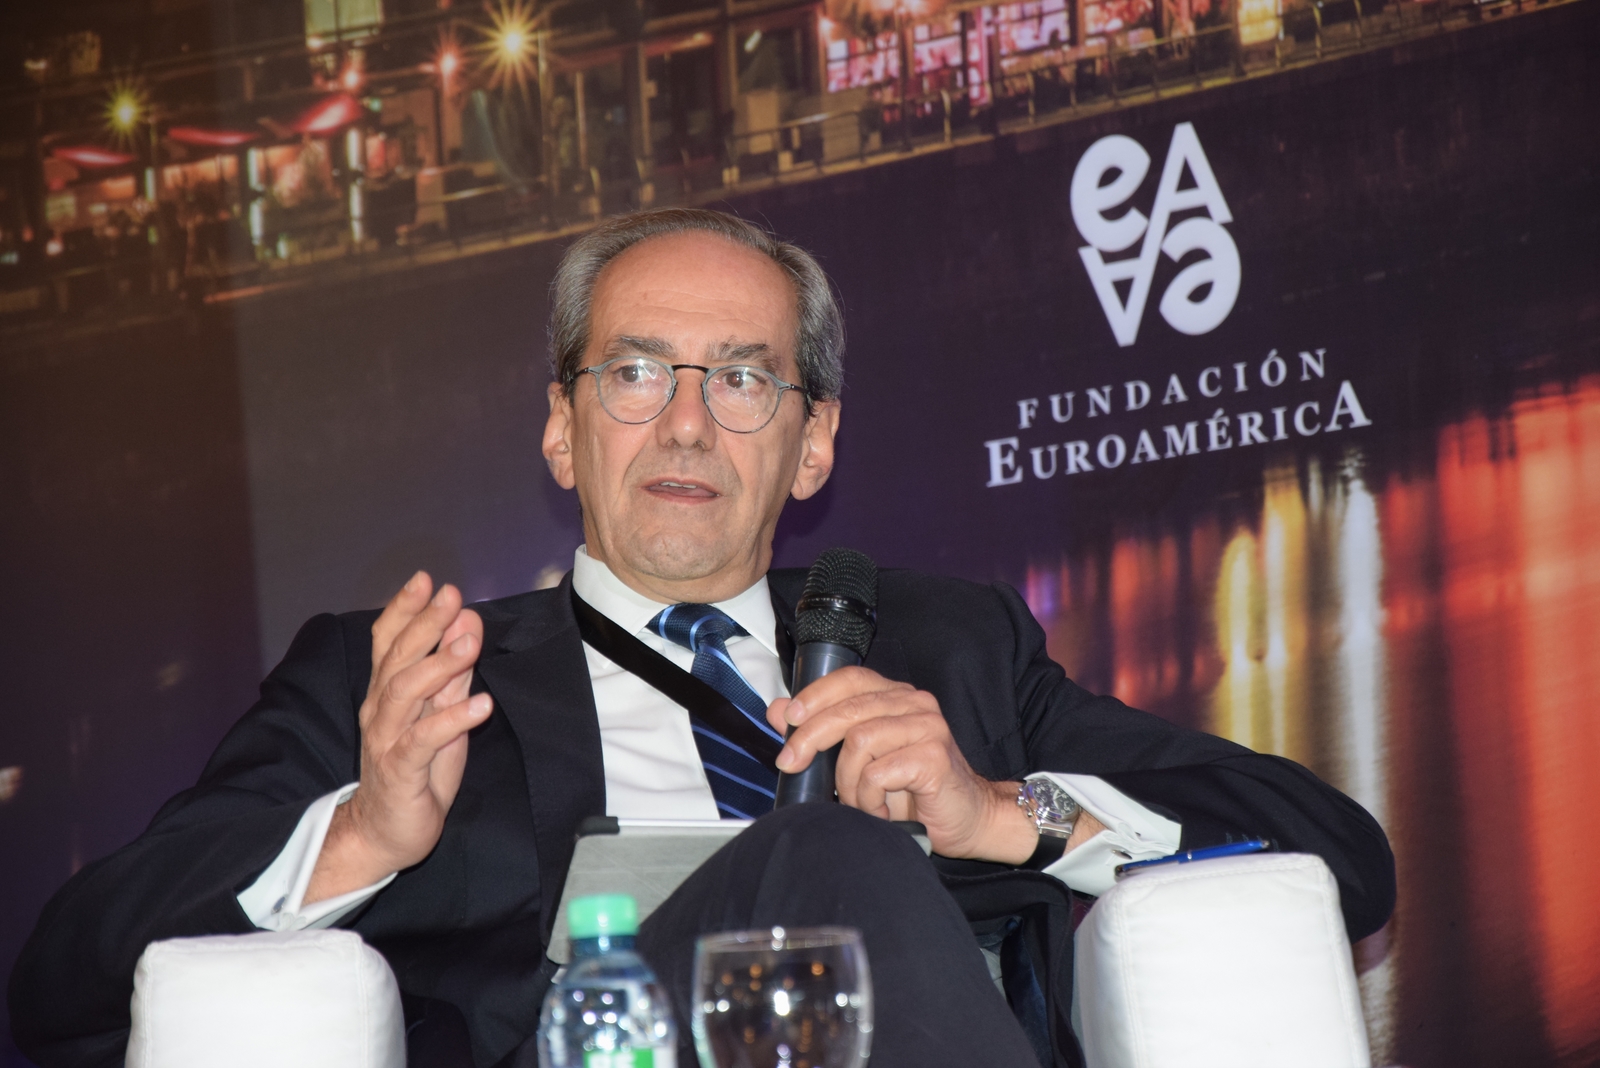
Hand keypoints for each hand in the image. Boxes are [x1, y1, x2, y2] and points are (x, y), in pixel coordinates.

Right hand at [305, 572, 492, 903]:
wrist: (385, 833)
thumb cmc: (416, 770)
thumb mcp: (442, 715)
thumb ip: (453, 672)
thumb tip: (467, 623)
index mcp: (386, 693)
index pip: (387, 642)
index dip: (404, 609)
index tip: (426, 580)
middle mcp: (380, 710)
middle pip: (397, 658)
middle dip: (425, 624)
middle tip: (452, 596)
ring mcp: (387, 739)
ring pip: (405, 692)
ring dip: (439, 665)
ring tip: (470, 644)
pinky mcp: (401, 770)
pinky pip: (423, 740)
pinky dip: (452, 719)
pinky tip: (481, 704)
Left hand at [766, 667, 1045, 862]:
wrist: (967, 820)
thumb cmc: (913, 791)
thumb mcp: (859, 759)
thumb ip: (822, 731)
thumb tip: (778, 711)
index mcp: (895, 696)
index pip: (848, 678)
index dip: (813, 695)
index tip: (787, 721)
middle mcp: (915, 703)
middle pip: (847, 709)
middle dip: (809, 738)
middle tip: (791, 765)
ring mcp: (929, 727)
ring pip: (859, 741)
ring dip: (847, 781)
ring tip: (857, 802)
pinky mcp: (935, 757)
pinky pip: (879, 772)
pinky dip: (868, 798)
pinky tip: (879, 812)